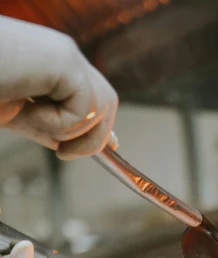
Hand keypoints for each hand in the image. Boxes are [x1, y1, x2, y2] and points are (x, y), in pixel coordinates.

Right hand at [0, 16, 117, 159]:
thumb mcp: (15, 113)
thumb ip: (45, 126)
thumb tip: (70, 146)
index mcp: (53, 66)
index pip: (94, 96)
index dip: (103, 126)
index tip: (110, 150)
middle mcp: (63, 55)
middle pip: (107, 103)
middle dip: (93, 137)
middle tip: (62, 152)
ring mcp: (65, 54)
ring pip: (103, 107)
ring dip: (71, 130)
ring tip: (33, 118)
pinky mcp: (64, 59)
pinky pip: (86, 108)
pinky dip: (58, 122)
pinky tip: (27, 106)